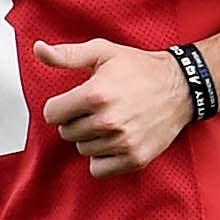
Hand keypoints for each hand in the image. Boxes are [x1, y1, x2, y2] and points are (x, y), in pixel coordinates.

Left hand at [36, 39, 194, 178]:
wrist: (180, 87)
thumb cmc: (139, 68)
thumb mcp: (103, 53)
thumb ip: (67, 55)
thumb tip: (38, 50)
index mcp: (96, 95)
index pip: (52, 114)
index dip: (61, 106)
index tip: (75, 101)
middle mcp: (108, 121)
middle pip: (67, 133)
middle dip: (76, 121)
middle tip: (97, 109)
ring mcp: (123, 142)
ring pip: (83, 149)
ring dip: (90, 138)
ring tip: (109, 122)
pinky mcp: (135, 158)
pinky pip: (98, 169)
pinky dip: (102, 158)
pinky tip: (113, 141)